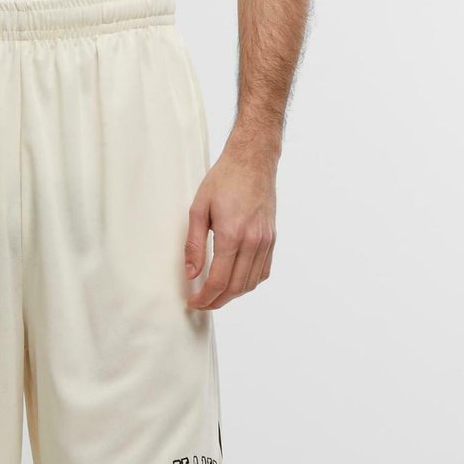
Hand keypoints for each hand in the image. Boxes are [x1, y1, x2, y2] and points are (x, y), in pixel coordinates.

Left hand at [184, 138, 277, 309]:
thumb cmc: (224, 179)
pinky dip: (248, 283)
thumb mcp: (199, 209)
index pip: (219, 281)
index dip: (205, 298)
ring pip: (250, 283)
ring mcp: (265, 240)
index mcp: (232, 234)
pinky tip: (235, 281)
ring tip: (215, 294)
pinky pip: (263, 272)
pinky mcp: (272, 238)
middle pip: (235, 287)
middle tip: (202, 303)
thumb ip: (194, 245)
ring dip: (232, 294)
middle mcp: (253, 241)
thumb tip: (191, 274)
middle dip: (216, 301)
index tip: (193, 303)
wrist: (253, 160)